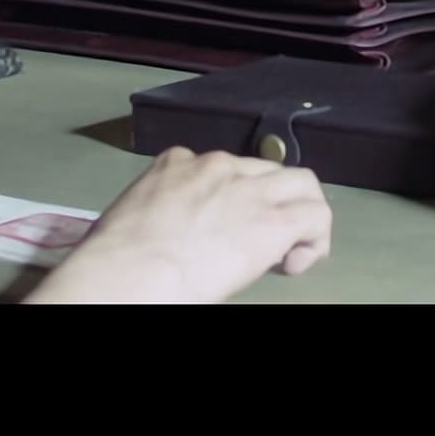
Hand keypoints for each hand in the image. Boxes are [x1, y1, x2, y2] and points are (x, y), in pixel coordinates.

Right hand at [25, 148, 334, 303]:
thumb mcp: (138, 213)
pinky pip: (316, 216)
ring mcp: (249, 189)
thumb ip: (167, 210)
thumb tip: (179, 234)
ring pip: (302, 184)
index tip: (224, 230)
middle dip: (271, 201)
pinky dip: (314, 240)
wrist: (131, 271)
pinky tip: (292, 263)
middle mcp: (218, 166)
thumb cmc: (118, 258)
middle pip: (266, 171)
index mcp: (178, 163)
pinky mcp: (272, 220)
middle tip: (261, 239)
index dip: (232, 200)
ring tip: (289, 249)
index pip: (221, 170)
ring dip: (302, 213)